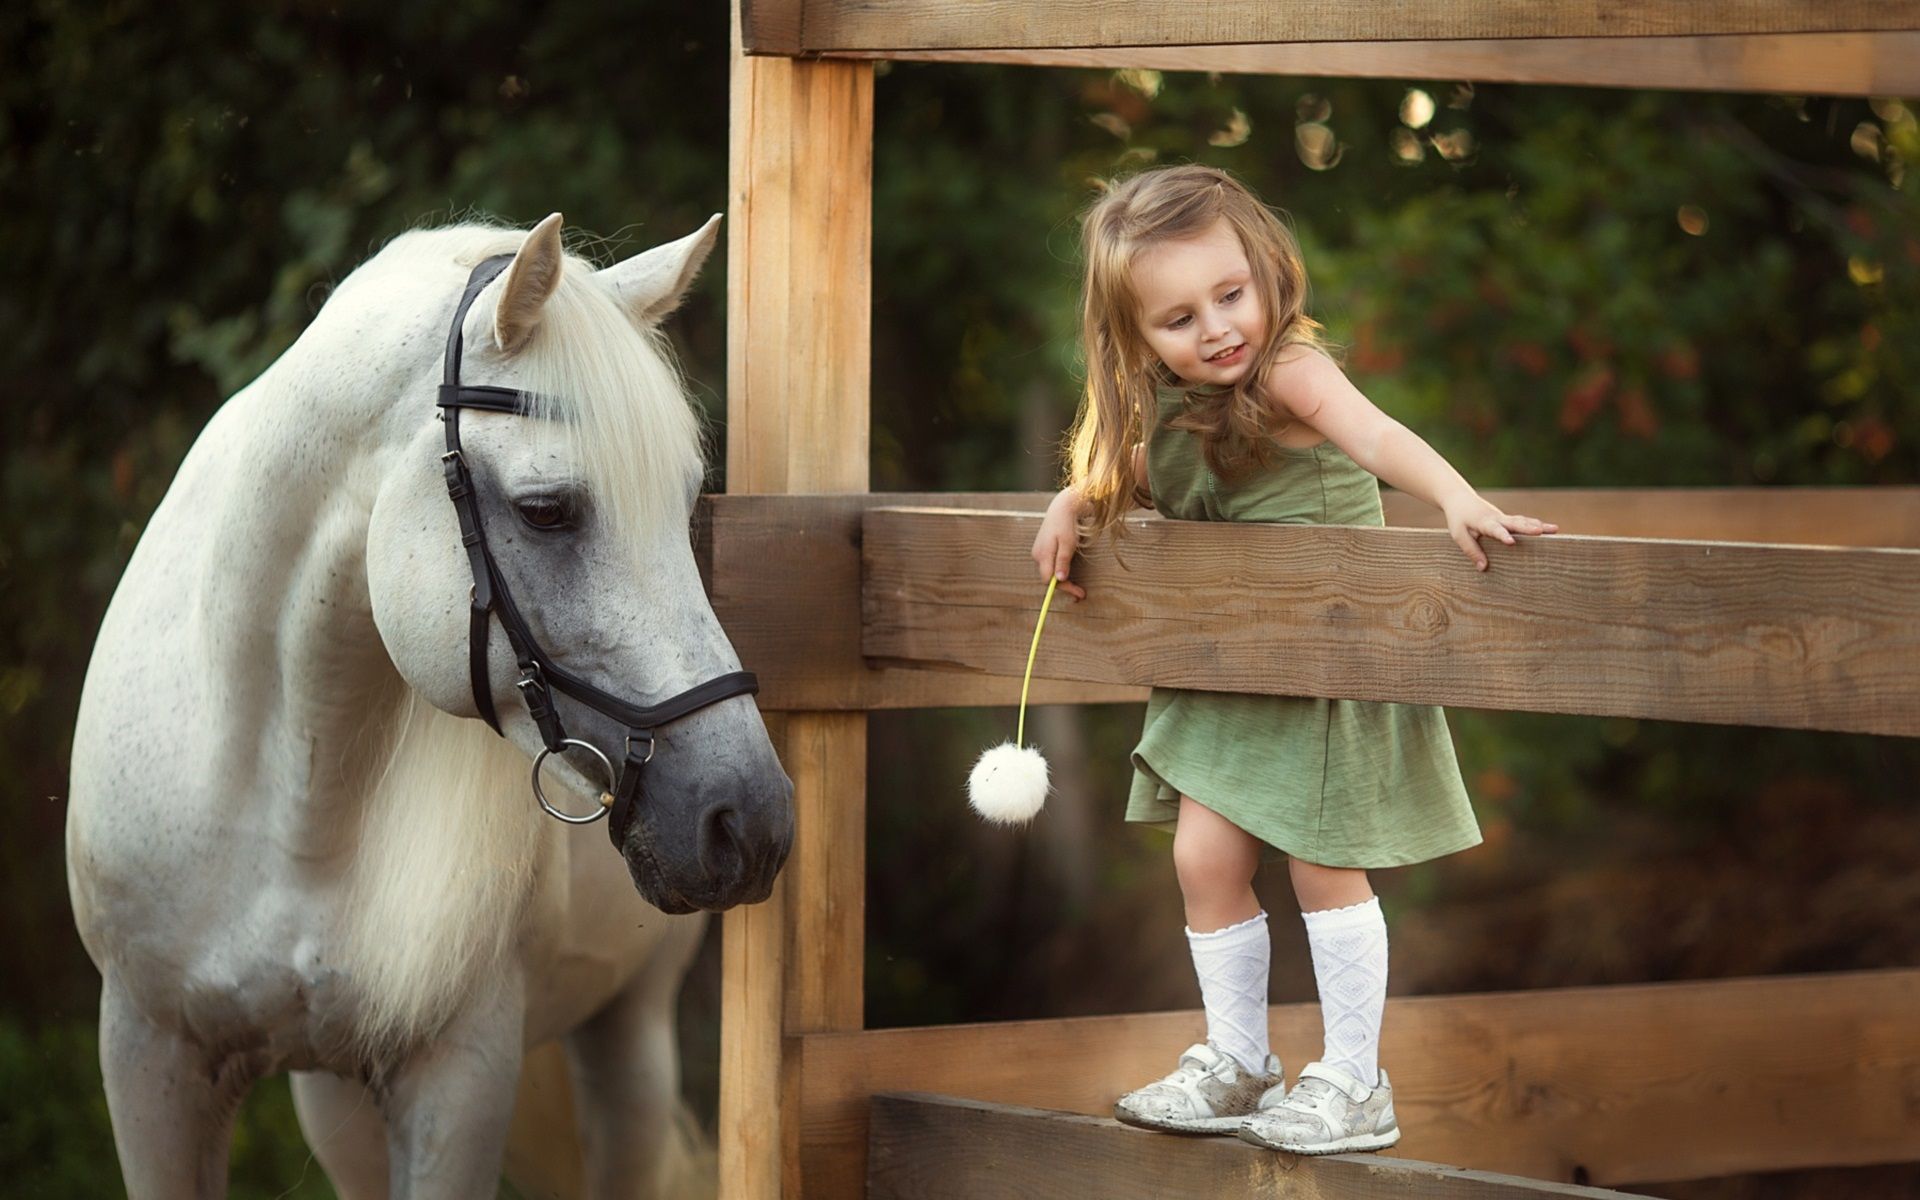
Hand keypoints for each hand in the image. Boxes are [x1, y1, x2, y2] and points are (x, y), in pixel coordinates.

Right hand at [1031, 490, 1086, 600]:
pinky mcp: (1043, 549)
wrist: (1062, 507)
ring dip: (1062, 580)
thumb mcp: (1068, 543)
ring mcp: (1039, 552)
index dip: (1064, 588)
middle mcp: (1038, 555)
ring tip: (1077, 587)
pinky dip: (1059, 571)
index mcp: (1043, 554)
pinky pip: (1050, 565)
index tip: (1079, 593)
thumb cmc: (1067, 524)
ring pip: (1050, 572)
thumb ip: (1063, 561)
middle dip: (1064, 586)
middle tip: (1081, 594)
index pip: (1049, 580)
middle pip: (1049, 578)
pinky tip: (1068, 573)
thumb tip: (1060, 579)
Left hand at [1443, 494, 1557, 571]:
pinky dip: (1535, 524)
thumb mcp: (1459, 535)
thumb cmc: (1459, 519)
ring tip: (1555, 529)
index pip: (1494, 530)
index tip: (1511, 542)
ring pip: (1522, 521)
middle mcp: (1497, 518)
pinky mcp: (1507, 519)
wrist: (1460, 499)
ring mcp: (1504, 518)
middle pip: (1514, 523)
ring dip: (1538, 524)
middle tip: (1541, 531)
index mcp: (1484, 522)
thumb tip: (1483, 568)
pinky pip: (1523, 521)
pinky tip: (1549, 529)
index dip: (1503, 535)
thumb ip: (1471, 551)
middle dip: (1528, 528)